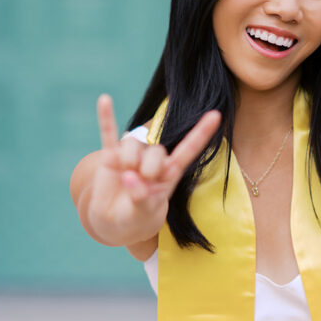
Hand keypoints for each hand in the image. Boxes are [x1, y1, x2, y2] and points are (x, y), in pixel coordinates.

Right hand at [86, 94, 220, 246]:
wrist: (114, 221)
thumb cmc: (136, 217)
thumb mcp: (143, 213)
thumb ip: (140, 197)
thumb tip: (129, 175)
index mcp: (169, 173)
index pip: (188, 151)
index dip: (201, 134)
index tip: (216, 115)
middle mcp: (152, 161)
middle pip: (156, 151)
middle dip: (150, 168)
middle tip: (144, 181)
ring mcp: (130, 157)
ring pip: (133, 145)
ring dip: (128, 160)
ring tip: (125, 176)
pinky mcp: (109, 157)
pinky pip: (108, 134)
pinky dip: (106, 118)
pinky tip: (104, 99)